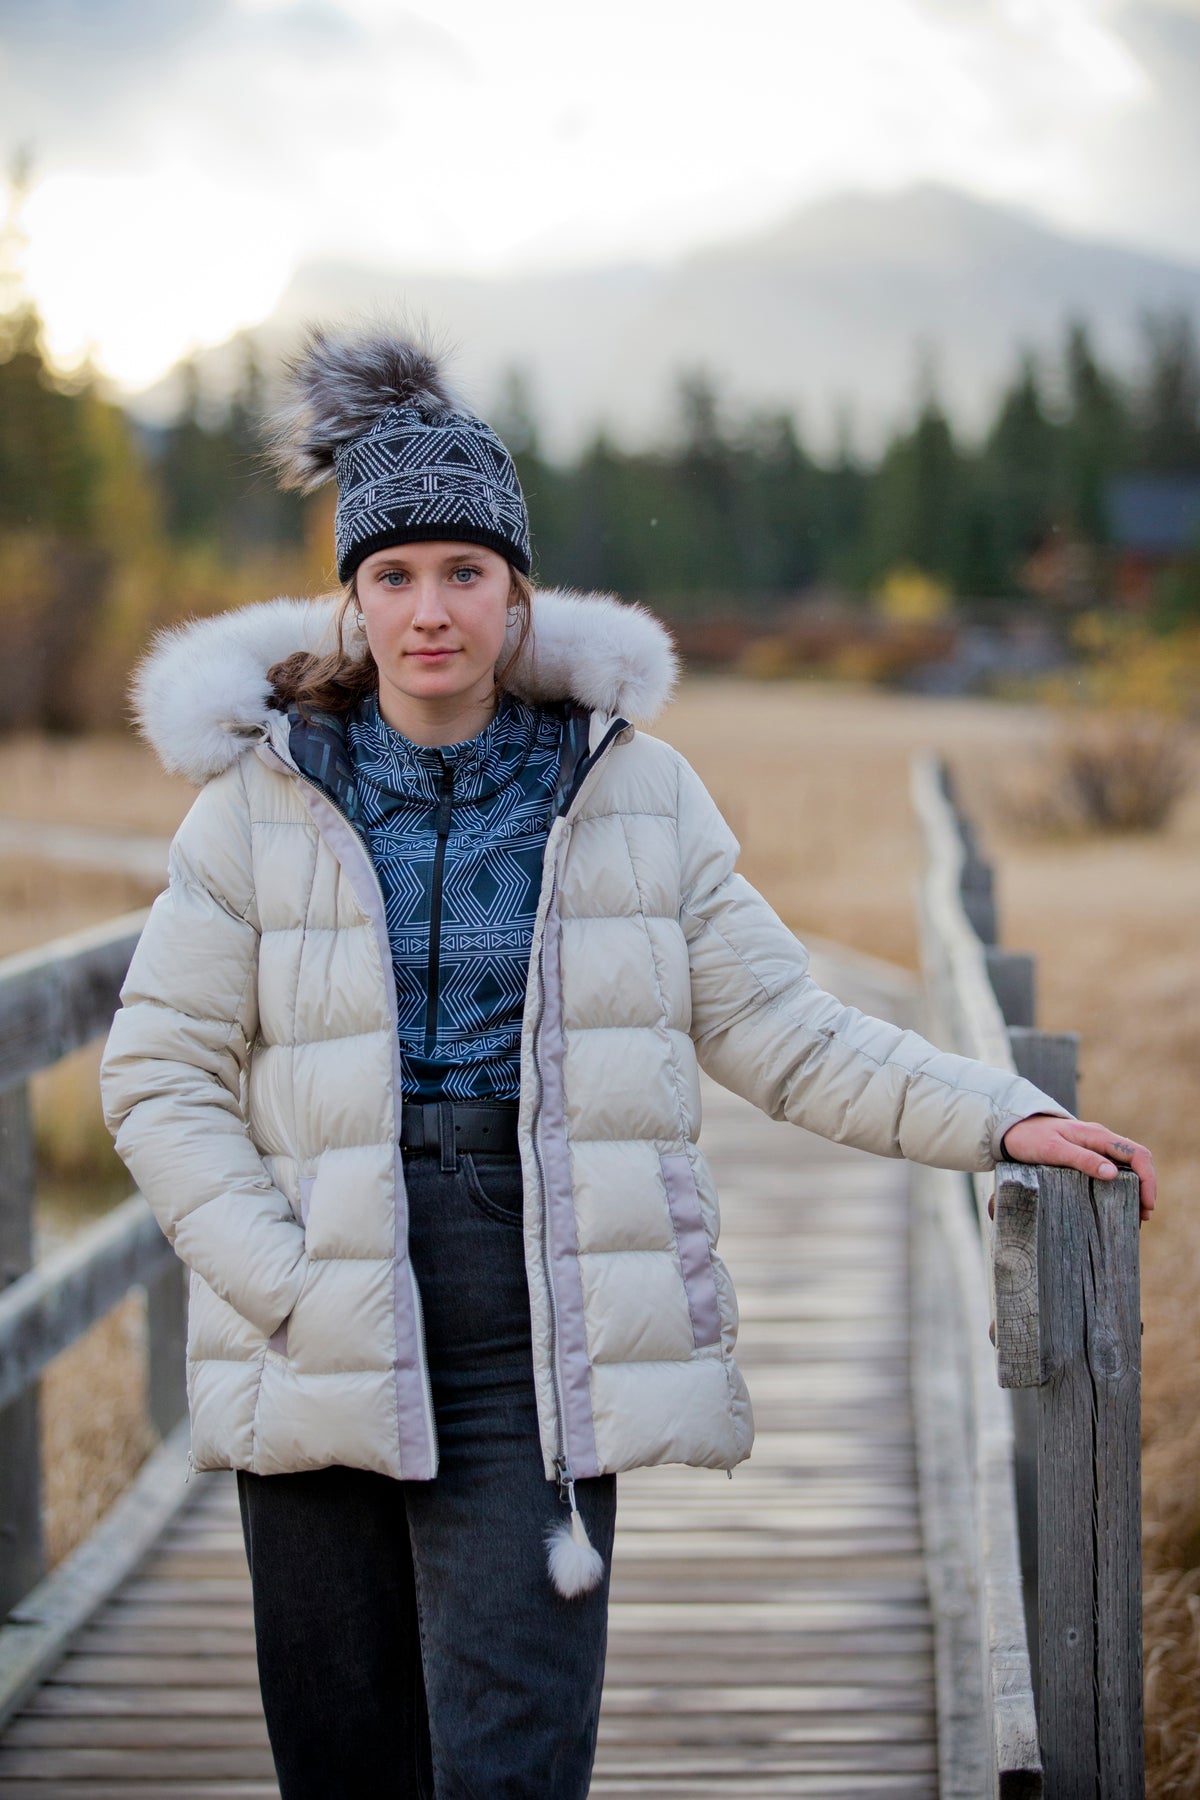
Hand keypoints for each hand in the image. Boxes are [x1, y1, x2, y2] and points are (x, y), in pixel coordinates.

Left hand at [1000, 1114, 1155, 1221]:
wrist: (1011, 1127)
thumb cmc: (1029, 1138)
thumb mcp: (1053, 1150)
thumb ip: (1081, 1159)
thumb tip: (1113, 1173)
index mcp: (1097, 1136)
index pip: (1137, 1154)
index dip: (1148, 1180)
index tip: (1147, 1205)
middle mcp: (1101, 1140)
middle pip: (1138, 1162)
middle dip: (1145, 1188)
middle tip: (1142, 1218)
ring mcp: (1095, 1147)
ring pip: (1127, 1167)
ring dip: (1134, 1189)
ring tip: (1132, 1217)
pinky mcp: (1087, 1155)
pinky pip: (1112, 1169)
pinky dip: (1120, 1186)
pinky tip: (1114, 1204)